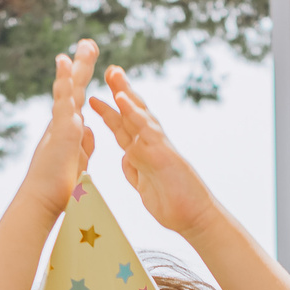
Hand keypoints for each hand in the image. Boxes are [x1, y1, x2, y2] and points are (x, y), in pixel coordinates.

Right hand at [20, 41, 98, 218]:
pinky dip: (64, 79)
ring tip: (86, 44)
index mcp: (69, 132)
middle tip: (88, 43)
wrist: (43, 202)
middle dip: (82, 65)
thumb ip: (84, 146)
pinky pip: (63, 100)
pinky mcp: (61, 129)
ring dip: (76, 65)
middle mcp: (63, 124)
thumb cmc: (58, 190)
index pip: (78, 101)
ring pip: (69, 89)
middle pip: (74, 89)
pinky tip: (65, 61)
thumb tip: (89, 130)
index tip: (83, 65)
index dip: (81, 83)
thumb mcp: (78, 163)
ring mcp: (61, 125)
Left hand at [88, 67, 217, 237]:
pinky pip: (146, 129)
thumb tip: (126, 157)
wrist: (193, 219)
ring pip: (140, 113)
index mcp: (142, 153)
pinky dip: (134, 112)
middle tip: (110, 69)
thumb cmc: (172, 205)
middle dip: (120, 91)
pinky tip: (122, 98)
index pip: (123, 127)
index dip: (109, 112)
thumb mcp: (144, 185)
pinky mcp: (164, 152)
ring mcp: (158, 146)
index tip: (95, 98)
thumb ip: (134, 169)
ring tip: (115, 73)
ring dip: (126, 92)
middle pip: (132, 112)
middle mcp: (151, 144)